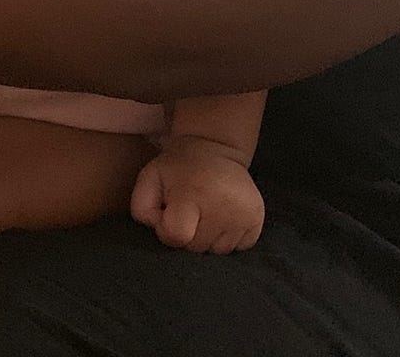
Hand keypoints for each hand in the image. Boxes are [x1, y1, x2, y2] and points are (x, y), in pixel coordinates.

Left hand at [130, 135, 264, 253]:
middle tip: (188, 211)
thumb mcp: (149, 177)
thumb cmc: (177, 168)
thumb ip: (142, 208)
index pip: (176, 236)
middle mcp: (223, 207)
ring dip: (207, 239)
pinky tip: (221, 217)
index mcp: (193, 193)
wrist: (215, 149)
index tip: (168, 214)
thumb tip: (158, 230)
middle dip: (187, 235)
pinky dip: (226, 238)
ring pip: (217, 251)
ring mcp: (244, 215)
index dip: (166, 229)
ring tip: (205, 213)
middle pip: (196, 247)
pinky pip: (237, 248)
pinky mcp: (257, 221)